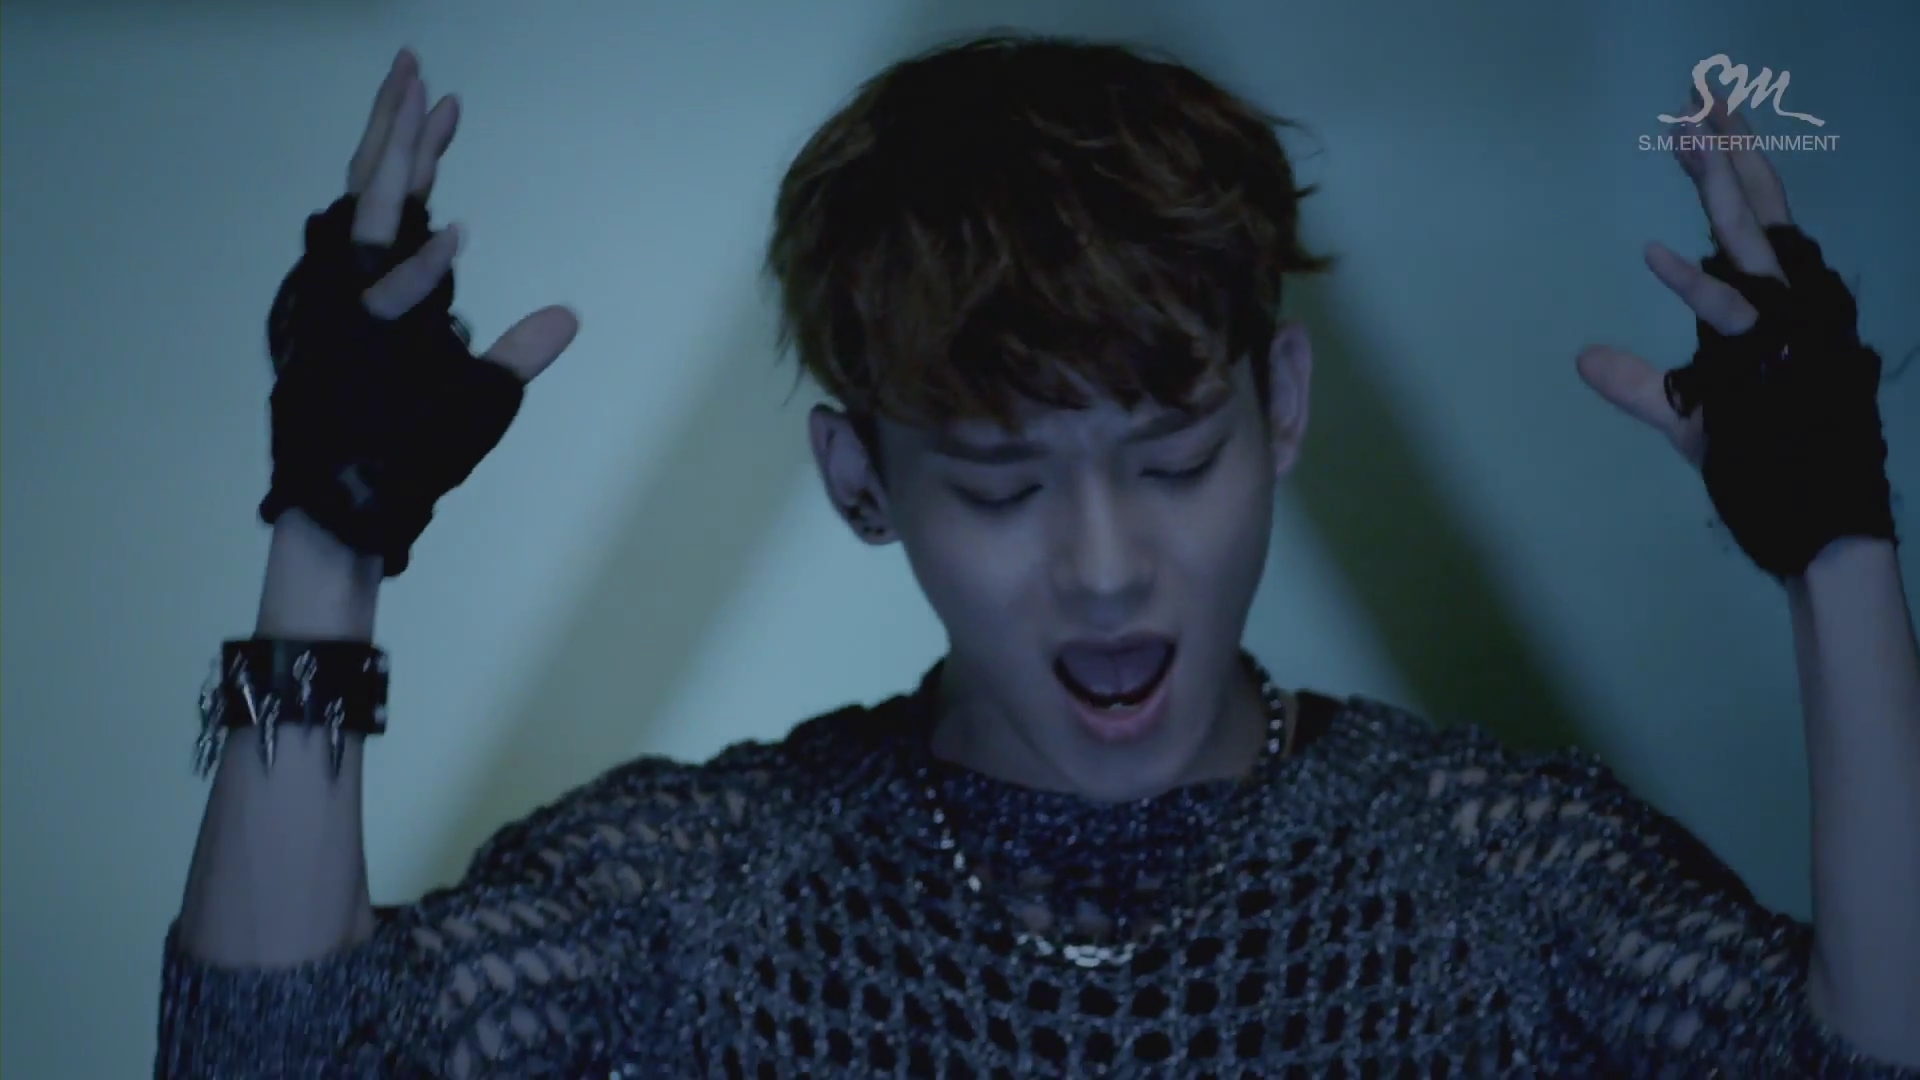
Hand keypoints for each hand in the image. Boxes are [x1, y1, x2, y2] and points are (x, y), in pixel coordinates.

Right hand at [259, 49, 581, 576]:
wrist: (361, 511)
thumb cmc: (410, 454)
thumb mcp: (483, 391)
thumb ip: (517, 348)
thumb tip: (568, 317)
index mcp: (387, 292)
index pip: (403, 205)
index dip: (421, 150)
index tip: (448, 100)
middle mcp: (360, 291)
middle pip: (377, 190)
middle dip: (396, 125)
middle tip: (412, 63)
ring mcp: (351, 317)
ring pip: (371, 221)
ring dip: (397, 162)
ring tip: (423, 104)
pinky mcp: (350, 352)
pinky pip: (387, 303)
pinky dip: (421, 273)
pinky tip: (461, 235)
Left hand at [1574, 93, 1893, 580]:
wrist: (1810, 516)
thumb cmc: (1765, 458)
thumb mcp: (1689, 414)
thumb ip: (1637, 385)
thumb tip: (1581, 360)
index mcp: (1774, 303)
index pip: (1751, 217)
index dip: (1729, 165)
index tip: (1700, 115)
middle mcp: (1787, 303)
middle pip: (1755, 208)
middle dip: (1728, 148)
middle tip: (1698, 92)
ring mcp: (1783, 329)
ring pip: (1747, 243)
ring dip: (1714, 188)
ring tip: (1684, 136)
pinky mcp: (1770, 361)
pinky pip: (1727, 314)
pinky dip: (1688, 283)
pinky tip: (1650, 251)